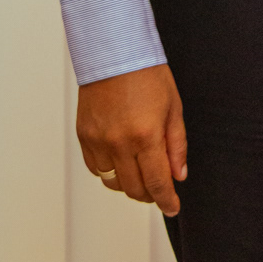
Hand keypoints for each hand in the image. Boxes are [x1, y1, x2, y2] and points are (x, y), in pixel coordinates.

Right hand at [76, 64, 186, 216]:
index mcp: (146, 136)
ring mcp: (98, 141)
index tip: (172, 208)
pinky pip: (96, 168)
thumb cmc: (147, 75)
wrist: (114, 53)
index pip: (157, 182)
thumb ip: (176, 145)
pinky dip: (109, 171)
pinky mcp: (84, 136)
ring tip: (140, 173)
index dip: (166, 200)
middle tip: (159, 190)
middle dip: (149, 194)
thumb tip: (178, 175)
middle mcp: (119, 143)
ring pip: (112, 182)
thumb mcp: (173, 107)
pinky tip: (121, 160)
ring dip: (128, 184)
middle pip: (133, 188)